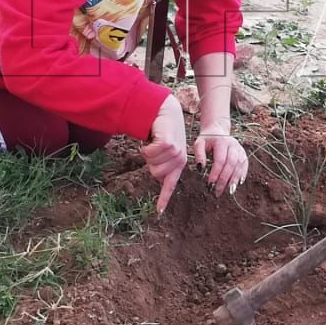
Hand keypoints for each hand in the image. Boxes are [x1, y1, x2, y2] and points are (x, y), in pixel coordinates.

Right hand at [143, 95, 187, 213]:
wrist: (165, 112)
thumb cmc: (164, 133)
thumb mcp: (166, 150)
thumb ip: (164, 165)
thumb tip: (160, 181)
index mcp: (178, 165)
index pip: (170, 185)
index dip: (163, 198)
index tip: (159, 212)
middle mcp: (179, 161)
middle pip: (155, 173)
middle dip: (150, 162)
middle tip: (155, 149)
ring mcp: (176, 153)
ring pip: (151, 163)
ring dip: (148, 153)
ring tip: (155, 142)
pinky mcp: (169, 145)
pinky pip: (149, 153)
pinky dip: (146, 146)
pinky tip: (153, 138)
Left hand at [193, 130, 247, 193]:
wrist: (217, 130)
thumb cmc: (206, 139)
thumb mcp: (199, 144)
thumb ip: (199, 155)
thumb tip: (200, 168)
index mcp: (221, 142)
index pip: (220, 160)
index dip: (215, 174)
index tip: (209, 184)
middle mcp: (233, 144)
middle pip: (231, 164)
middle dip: (224, 180)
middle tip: (217, 192)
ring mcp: (239, 148)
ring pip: (239, 166)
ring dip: (234, 179)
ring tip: (228, 191)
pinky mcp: (243, 153)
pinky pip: (245, 165)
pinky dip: (242, 175)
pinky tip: (238, 184)